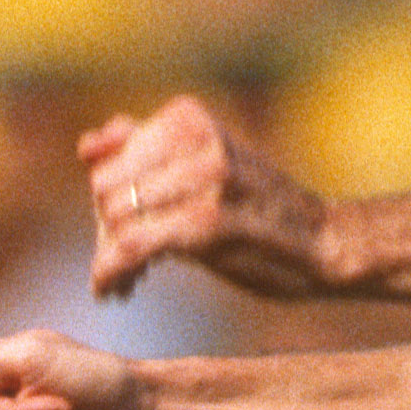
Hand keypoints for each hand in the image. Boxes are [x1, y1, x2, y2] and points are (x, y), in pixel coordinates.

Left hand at [79, 95, 333, 299]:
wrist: (324, 243)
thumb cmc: (259, 210)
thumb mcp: (204, 165)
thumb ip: (144, 148)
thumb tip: (86, 145)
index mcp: (189, 118)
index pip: (108, 161)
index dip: (107, 203)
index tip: (123, 233)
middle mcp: (196, 139)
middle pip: (105, 189)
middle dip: (106, 231)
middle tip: (127, 262)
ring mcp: (204, 179)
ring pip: (113, 218)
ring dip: (110, 258)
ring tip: (129, 280)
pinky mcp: (208, 223)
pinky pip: (130, 246)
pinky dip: (111, 272)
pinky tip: (113, 291)